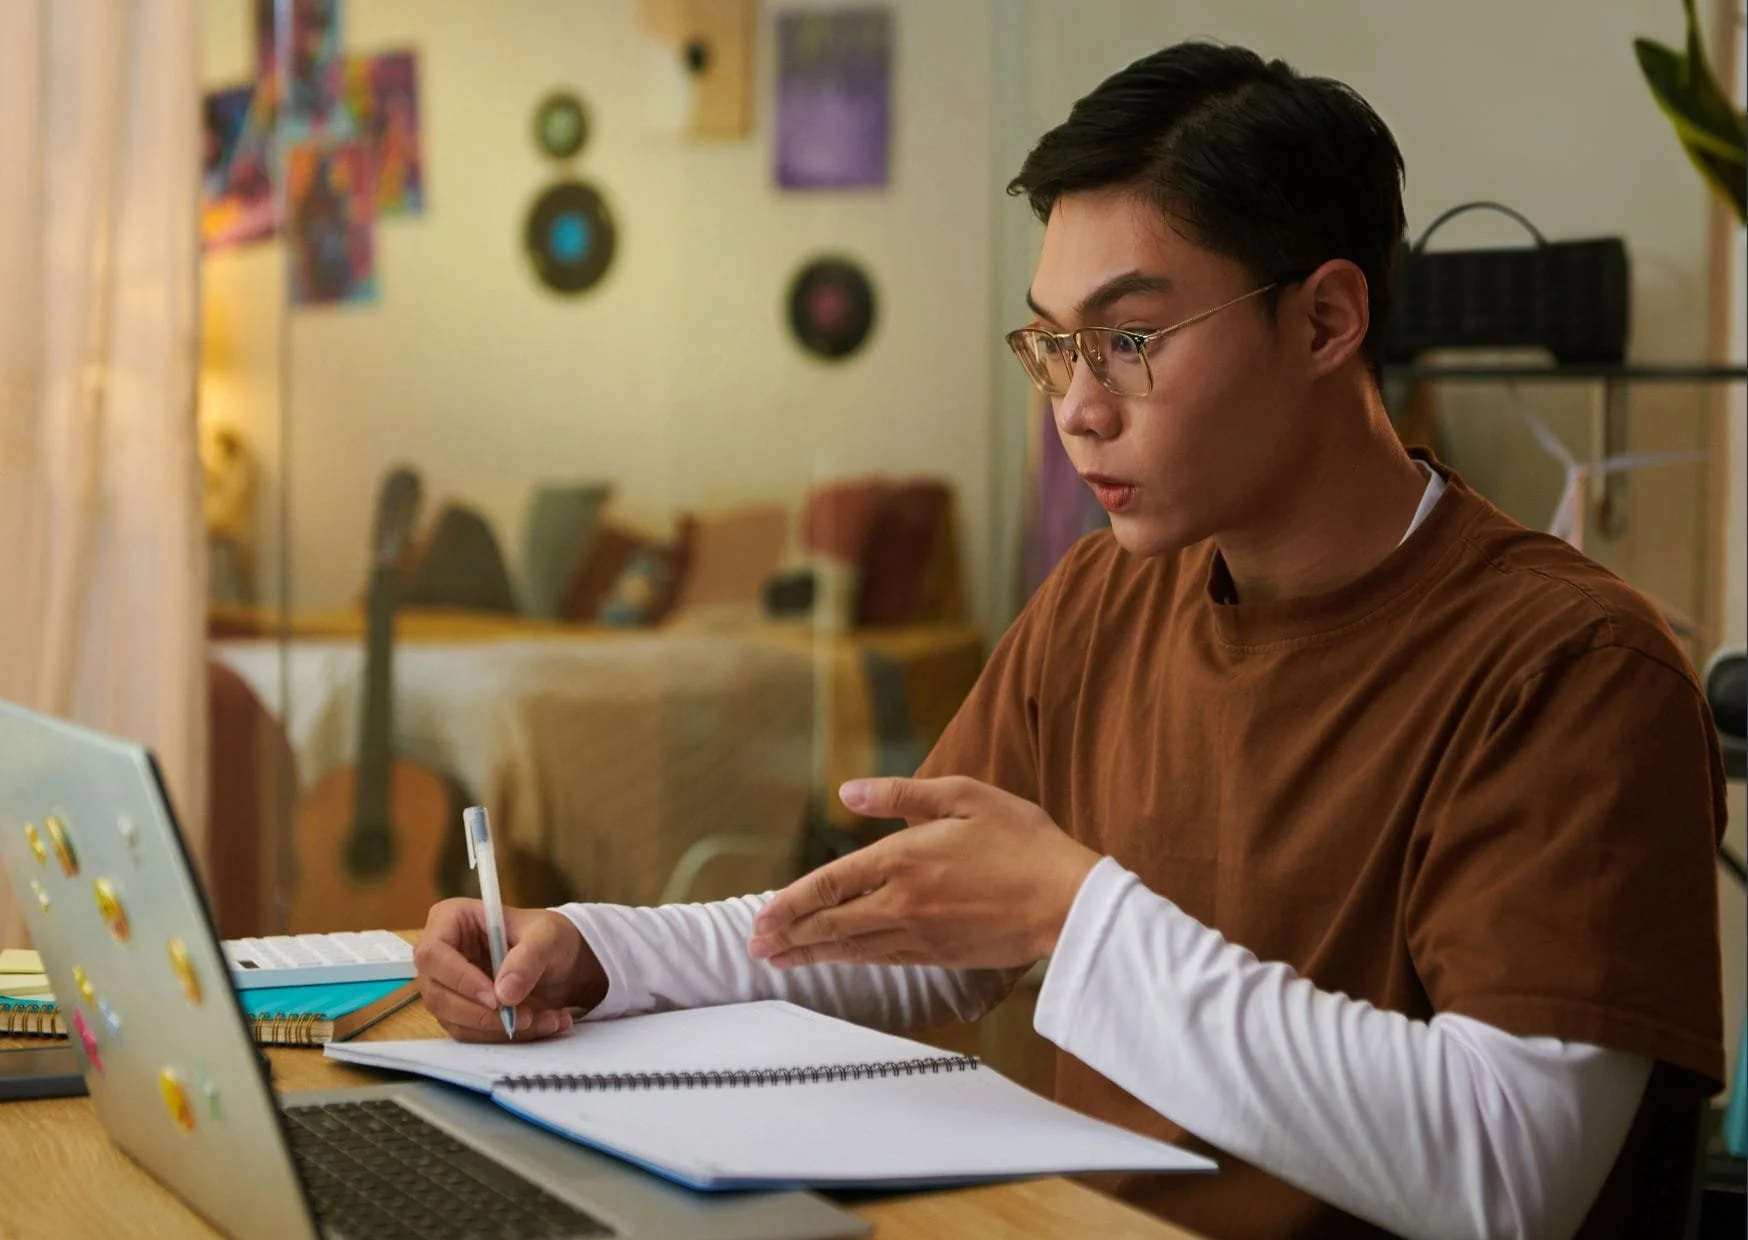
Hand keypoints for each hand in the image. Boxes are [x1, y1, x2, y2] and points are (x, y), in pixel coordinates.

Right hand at [415, 899, 607, 1042]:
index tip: (495, 998)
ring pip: (454, 1020)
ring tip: (544, 1019)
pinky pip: (471, 1034)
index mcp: (451, 919)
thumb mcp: (549, 935)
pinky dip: (504, 1035)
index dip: (459, 979)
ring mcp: (446, 987)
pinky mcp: (458, 1012)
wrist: (562, 962)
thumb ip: (529, 958)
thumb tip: (504, 994)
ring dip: (498, 1028)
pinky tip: (540, 1024)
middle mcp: (440, 955)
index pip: (434, 953)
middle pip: (437, 994)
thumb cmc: (549, 936)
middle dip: (481, 1013)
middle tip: (524, 1017)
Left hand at [747, 776, 1100, 969]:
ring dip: (810, 954)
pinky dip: (851, 961)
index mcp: (903, 859)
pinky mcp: (939, 956)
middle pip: (831, 924)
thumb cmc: (1022, 841)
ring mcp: (920, 935)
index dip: (791, 902)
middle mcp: (902, 903)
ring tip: (778, 961)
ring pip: (851, 949)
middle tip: (753, 947)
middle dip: (788, 936)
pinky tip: (838, 961)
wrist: (1068, 902)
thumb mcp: (964, 797)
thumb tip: (848, 792)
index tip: (760, 915)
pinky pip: (882, 960)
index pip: (831, 884)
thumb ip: (902, 795)